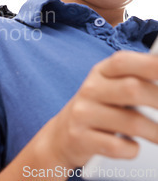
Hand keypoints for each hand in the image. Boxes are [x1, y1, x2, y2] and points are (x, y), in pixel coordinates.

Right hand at [35, 51, 157, 167]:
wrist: (61, 135)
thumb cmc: (98, 109)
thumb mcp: (112, 87)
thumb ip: (139, 78)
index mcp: (101, 72)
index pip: (123, 61)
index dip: (150, 65)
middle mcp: (90, 90)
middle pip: (133, 89)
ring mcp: (83, 114)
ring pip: (131, 122)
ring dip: (155, 133)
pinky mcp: (80, 138)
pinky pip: (118, 147)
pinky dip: (132, 150)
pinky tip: (131, 146)